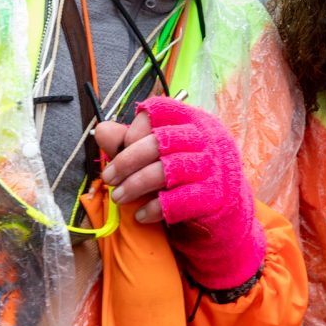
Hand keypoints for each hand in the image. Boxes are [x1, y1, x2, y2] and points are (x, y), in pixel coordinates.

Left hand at [95, 97, 265, 290]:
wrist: (224, 212)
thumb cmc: (185, 178)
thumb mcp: (157, 156)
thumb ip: (129, 142)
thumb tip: (101, 130)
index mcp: (193, 120)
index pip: (161, 110)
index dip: (135, 128)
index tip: (120, 148)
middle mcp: (208, 137)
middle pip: (160, 141)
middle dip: (127, 161)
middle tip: (108, 178)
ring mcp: (214, 166)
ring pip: (168, 170)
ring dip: (136, 185)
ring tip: (119, 197)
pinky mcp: (216, 195)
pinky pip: (180, 200)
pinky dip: (155, 208)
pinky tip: (141, 215)